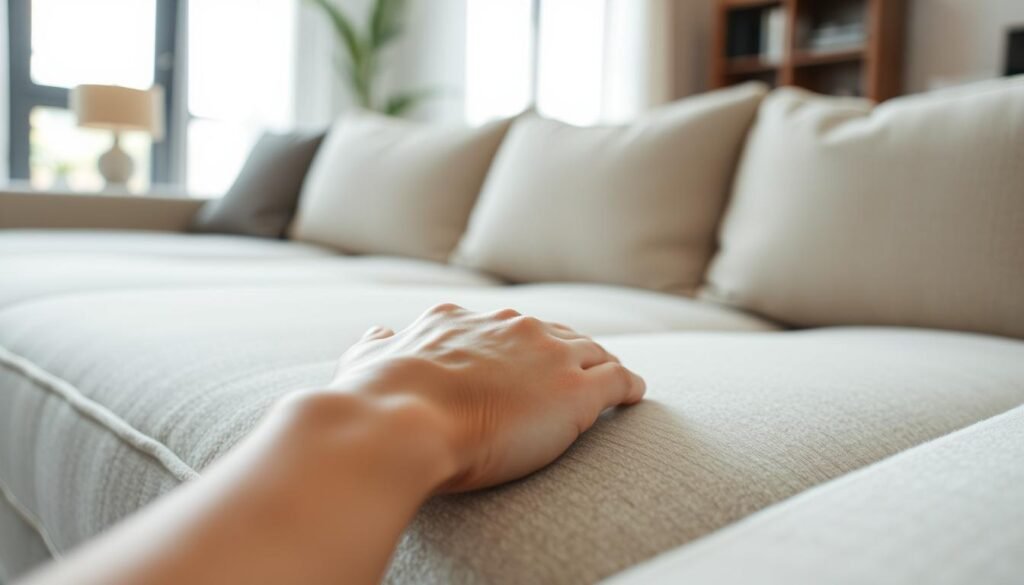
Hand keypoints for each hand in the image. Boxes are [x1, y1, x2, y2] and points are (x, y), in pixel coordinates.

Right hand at [329, 303, 645, 491]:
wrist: (400, 422)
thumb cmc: (379, 399)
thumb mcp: (368, 360)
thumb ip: (377, 345)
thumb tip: (377, 333)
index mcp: (461, 321)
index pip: (504, 327)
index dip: (520, 344)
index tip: (525, 358)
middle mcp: (509, 327)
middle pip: (554, 334)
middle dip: (567, 349)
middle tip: (577, 368)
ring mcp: (547, 356)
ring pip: (593, 351)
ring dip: (604, 364)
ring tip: (615, 379)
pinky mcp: (576, 390)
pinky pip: (618, 379)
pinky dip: (630, 386)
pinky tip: (637, 395)